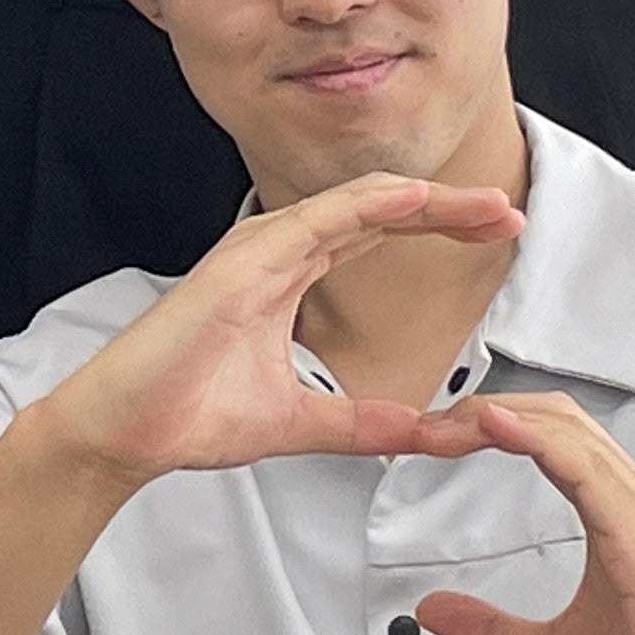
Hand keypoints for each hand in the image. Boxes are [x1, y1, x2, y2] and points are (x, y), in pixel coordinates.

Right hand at [34, 174, 523, 486]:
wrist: (126, 432)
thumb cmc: (188, 412)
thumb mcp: (303, 422)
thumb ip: (365, 423)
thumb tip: (430, 434)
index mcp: (285, 277)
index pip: (373, 236)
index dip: (436, 230)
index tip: (495, 233)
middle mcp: (274, 253)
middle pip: (376, 212)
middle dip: (446, 209)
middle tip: (508, 212)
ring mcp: (256, 252)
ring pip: (354, 205)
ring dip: (423, 201)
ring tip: (481, 205)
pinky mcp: (241, 265)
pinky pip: (314, 222)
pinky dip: (368, 204)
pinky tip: (413, 200)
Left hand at [406, 393, 634, 634]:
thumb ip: (489, 628)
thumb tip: (434, 609)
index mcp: (618, 517)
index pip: (551, 439)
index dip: (491, 425)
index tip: (434, 438)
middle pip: (556, 418)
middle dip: (485, 410)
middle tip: (426, 427)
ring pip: (566, 431)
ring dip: (499, 418)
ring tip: (443, 426)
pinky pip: (584, 470)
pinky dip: (537, 440)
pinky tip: (496, 429)